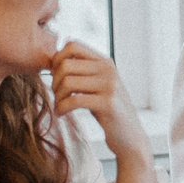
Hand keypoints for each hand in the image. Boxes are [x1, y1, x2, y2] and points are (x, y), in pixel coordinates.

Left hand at [48, 40, 148, 162]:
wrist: (129, 137)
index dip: (57, 59)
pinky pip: (74, 100)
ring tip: (59, 106)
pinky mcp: (108, 104)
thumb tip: (54, 60)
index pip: (73, 45)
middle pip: (66, 64)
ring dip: (57, 96)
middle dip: (54, 81)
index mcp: (105, 62)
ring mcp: (110, 86)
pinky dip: (62, 108)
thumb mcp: (98, 86)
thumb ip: (83, 72)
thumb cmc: (108, 112)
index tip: (55, 77)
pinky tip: (62, 114)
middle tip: (56, 96)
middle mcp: (109, 70)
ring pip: (67, 82)